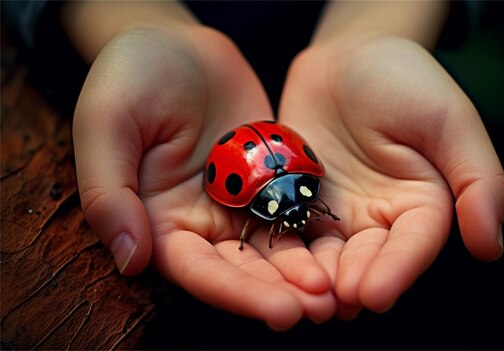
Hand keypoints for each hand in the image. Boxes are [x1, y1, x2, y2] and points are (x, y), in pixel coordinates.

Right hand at [73, 25, 333, 328]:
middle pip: (241, 268)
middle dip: (279, 291)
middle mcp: (200, 220)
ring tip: (338, 289)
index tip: (280, 310)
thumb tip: (130, 260)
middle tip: (322, 306)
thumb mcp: (107, 121)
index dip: (237, 293)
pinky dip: (315, 229)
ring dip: (304, 269)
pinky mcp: (266, 180)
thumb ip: (109, 191)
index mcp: (157, 220)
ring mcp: (237, 201)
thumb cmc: (130, 75)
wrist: (176, 42)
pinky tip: (343, 245)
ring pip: (273, 245)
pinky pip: (292, 207)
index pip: (197, 270)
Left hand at [279, 34, 503, 315]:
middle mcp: (380, 216)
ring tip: (302, 296)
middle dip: (351, 281)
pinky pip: (288, 227)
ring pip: (326, 252)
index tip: (375, 294)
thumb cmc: (405, 80)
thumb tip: (490, 245)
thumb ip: (478, 179)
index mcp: (423, 203)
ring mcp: (336, 211)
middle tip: (332, 302)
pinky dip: (282, 247)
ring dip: (315, 276)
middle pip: (368, 258)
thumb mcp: (451, 120)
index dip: (396, 271)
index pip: (413, 245)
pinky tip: (272, 265)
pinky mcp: (297, 200)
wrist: (347, 56)